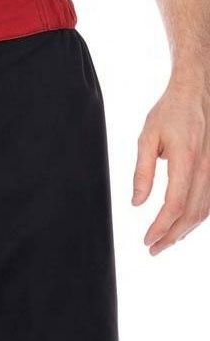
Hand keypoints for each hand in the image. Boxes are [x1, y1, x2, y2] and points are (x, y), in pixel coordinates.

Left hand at [132, 74, 209, 254]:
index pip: (175, 205)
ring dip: (185, 231)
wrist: (197, 90)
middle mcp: (206, 168)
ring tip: (165, 242)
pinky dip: (198, 218)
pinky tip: (184, 226)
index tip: (146, 239)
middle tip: (153, 249)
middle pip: (191, 214)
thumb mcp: (146, 139)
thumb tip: (137, 203)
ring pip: (204, 210)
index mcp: (185, 160)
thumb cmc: (169, 112)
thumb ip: (142, 172)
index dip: (160, 227)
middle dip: (171, 236)